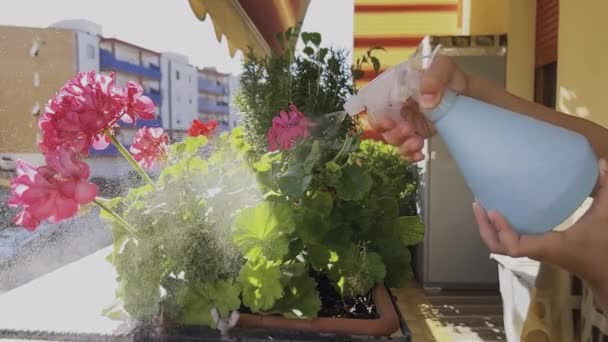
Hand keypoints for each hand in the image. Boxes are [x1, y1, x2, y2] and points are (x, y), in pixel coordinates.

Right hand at [370, 55, 468, 161]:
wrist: (468, 95)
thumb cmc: (451, 77)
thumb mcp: (444, 67)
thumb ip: (434, 76)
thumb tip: (426, 100)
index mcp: (396, 90)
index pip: (375, 104)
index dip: (377, 116)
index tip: (389, 123)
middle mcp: (398, 107)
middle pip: (383, 126)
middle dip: (392, 133)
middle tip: (408, 130)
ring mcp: (407, 123)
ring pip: (394, 140)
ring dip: (402, 145)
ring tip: (417, 142)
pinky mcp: (417, 135)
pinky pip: (407, 149)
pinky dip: (410, 155)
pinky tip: (420, 154)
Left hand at [473, 159, 607, 307]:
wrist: (604, 271)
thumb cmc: (602, 246)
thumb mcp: (604, 217)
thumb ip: (604, 190)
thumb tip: (603, 163)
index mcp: (548, 246)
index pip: (515, 247)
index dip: (501, 230)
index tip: (493, 210)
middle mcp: (535, 251)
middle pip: (499, 247)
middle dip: (485, 228)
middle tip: (478, 203)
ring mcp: (532, 251)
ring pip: (500, 247)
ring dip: (487, 228)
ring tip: (481, 205)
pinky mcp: (533, 249)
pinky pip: (508, 242)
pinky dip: (497, 229)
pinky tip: (496, 211)